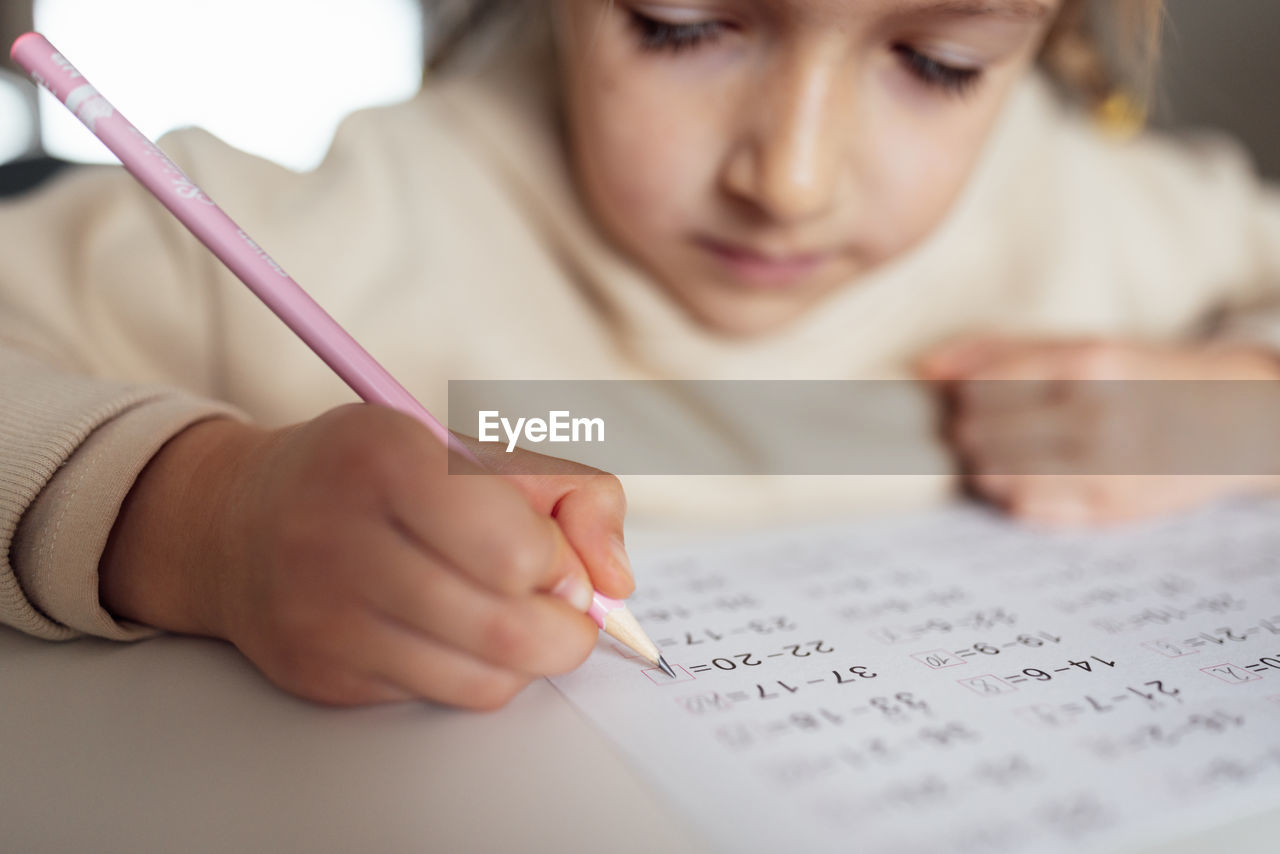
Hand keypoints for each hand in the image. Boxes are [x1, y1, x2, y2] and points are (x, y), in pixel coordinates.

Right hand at [101, 404, 632, 708]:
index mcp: (389, 458)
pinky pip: (440, 699)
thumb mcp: (474, 447)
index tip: (554, 555)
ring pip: (485, 681)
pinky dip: (471, 673)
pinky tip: (448, 630)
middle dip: (566, 629)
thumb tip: (616, 582)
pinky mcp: (322, 675)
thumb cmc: (378, 476)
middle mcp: (344, 539)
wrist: (240, 520)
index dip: (561, 564)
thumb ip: (574, 492)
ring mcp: (326, 616)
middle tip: (561, 607)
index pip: (516, 550)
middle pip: (509, 629)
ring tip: (506, 612)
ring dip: (525, 656)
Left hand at [919, 337, 1279, 525]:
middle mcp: (1095, 413)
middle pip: (979, 433)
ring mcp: (1105, 465)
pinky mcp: (1110, 507)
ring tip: (1001, 454)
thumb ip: (997, 349)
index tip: (963, 399)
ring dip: (983, 467)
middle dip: (967, 432)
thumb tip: (926, 368)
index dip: (959, 397)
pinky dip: (1010, 495)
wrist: (1232, 417)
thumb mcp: (1078, 344)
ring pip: (995, 476)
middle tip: (977, 429)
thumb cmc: (1139, 375)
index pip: (980, 387)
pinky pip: (1027, 509)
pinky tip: (1026, 479)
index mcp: (1085, 362)